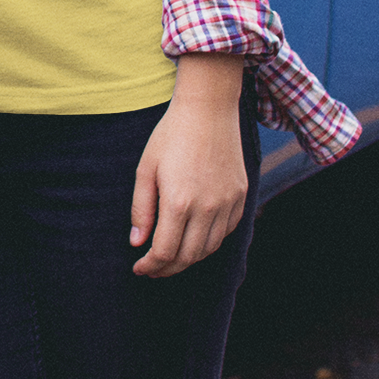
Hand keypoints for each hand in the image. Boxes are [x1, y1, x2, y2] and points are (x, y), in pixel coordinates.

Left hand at [129, 54, 247, 278]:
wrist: (208, 109)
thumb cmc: (170, 135)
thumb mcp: (146, 168)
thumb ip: (141, 208)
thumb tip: (137, 242)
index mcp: (179, 202)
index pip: (164, 252)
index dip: (150, 266)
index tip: (139, 269)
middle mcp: (207, 209)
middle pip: (188, 256)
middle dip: (168, 268)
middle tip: (153, 269)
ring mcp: (227, 204)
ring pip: (209, 248)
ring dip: (189, 258)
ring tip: (172, 256)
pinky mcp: (240, 196)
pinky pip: (226, 231)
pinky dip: (210, 241)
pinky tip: (195, 237)